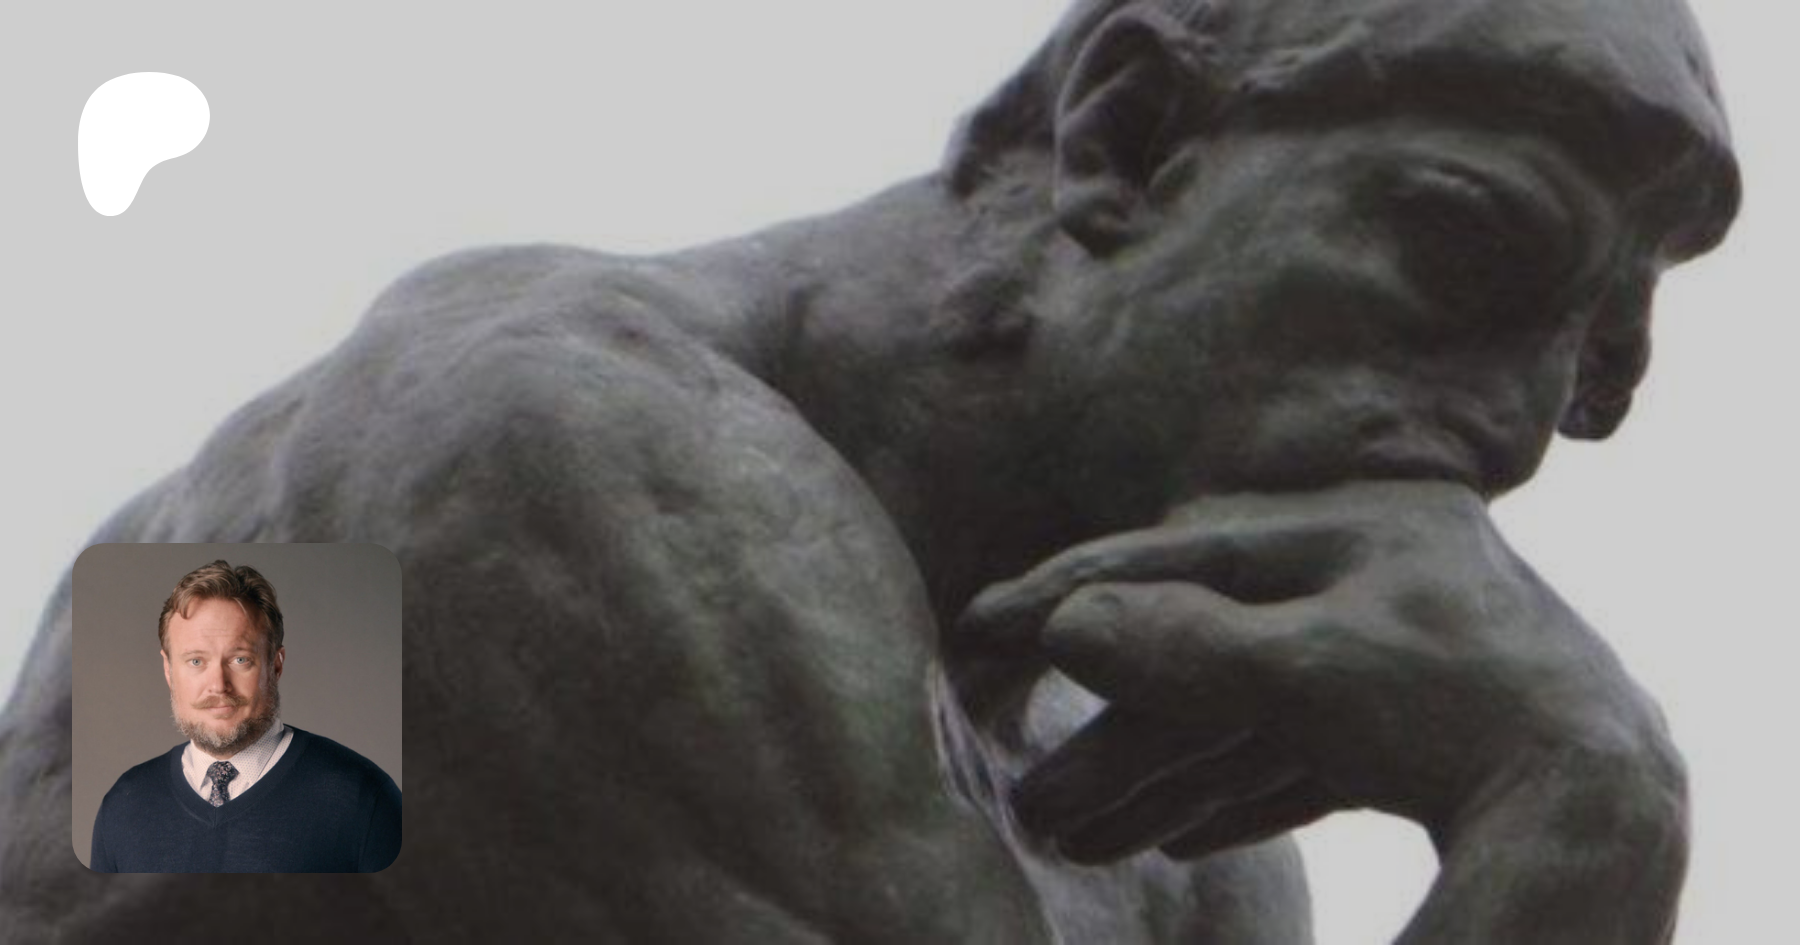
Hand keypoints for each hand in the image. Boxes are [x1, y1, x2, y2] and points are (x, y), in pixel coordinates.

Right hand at [956, 480, 1685, 876]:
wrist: (1597, 808)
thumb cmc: (1455, 712)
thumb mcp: (1304, 671)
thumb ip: (1185, 645)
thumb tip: (1067, 630)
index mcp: (1354, 525)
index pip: (1181, 551)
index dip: (1075, 590)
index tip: (986, 627)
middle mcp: (1373, 577)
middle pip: (1204, 648)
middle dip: (1112, 733)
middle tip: (1026, 785)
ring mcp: (1397, 654)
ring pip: (1240, 713)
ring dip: (1157, 779)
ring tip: (1075, 835)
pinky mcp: (1415, 731)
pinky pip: (1295, 757)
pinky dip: (1235, 795)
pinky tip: (1178, 840)